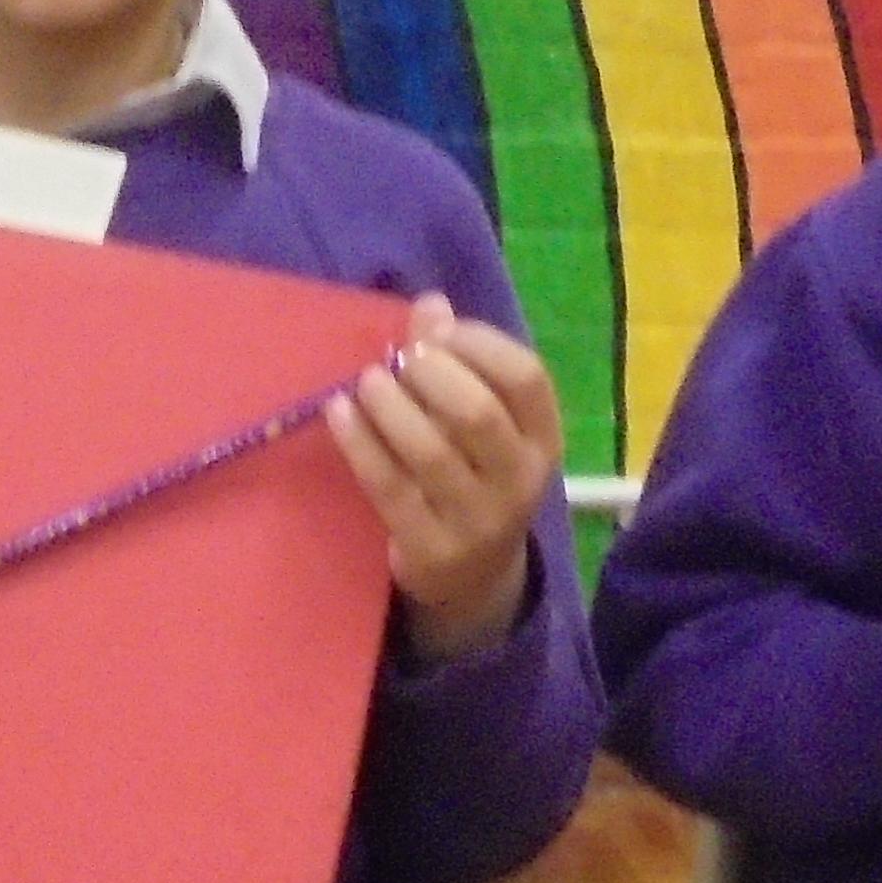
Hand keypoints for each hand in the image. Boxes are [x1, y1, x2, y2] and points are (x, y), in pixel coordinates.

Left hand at [329, 295, 560, 656]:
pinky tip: (338, 413)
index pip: (526, 377)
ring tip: (366, 382)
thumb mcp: (485, 425)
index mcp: (543, 440)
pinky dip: (359, 443)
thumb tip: (430, 303)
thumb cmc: (475, 477)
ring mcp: (476, 520)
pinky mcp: (429, 548)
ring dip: (389, 406)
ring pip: (430, 452)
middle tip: (399, 359)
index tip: (438, 332)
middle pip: (478, 413)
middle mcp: (519, 481)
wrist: (472, 579)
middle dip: (430, 373)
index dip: (478, 342)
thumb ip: (459, 363)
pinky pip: (388, 486)